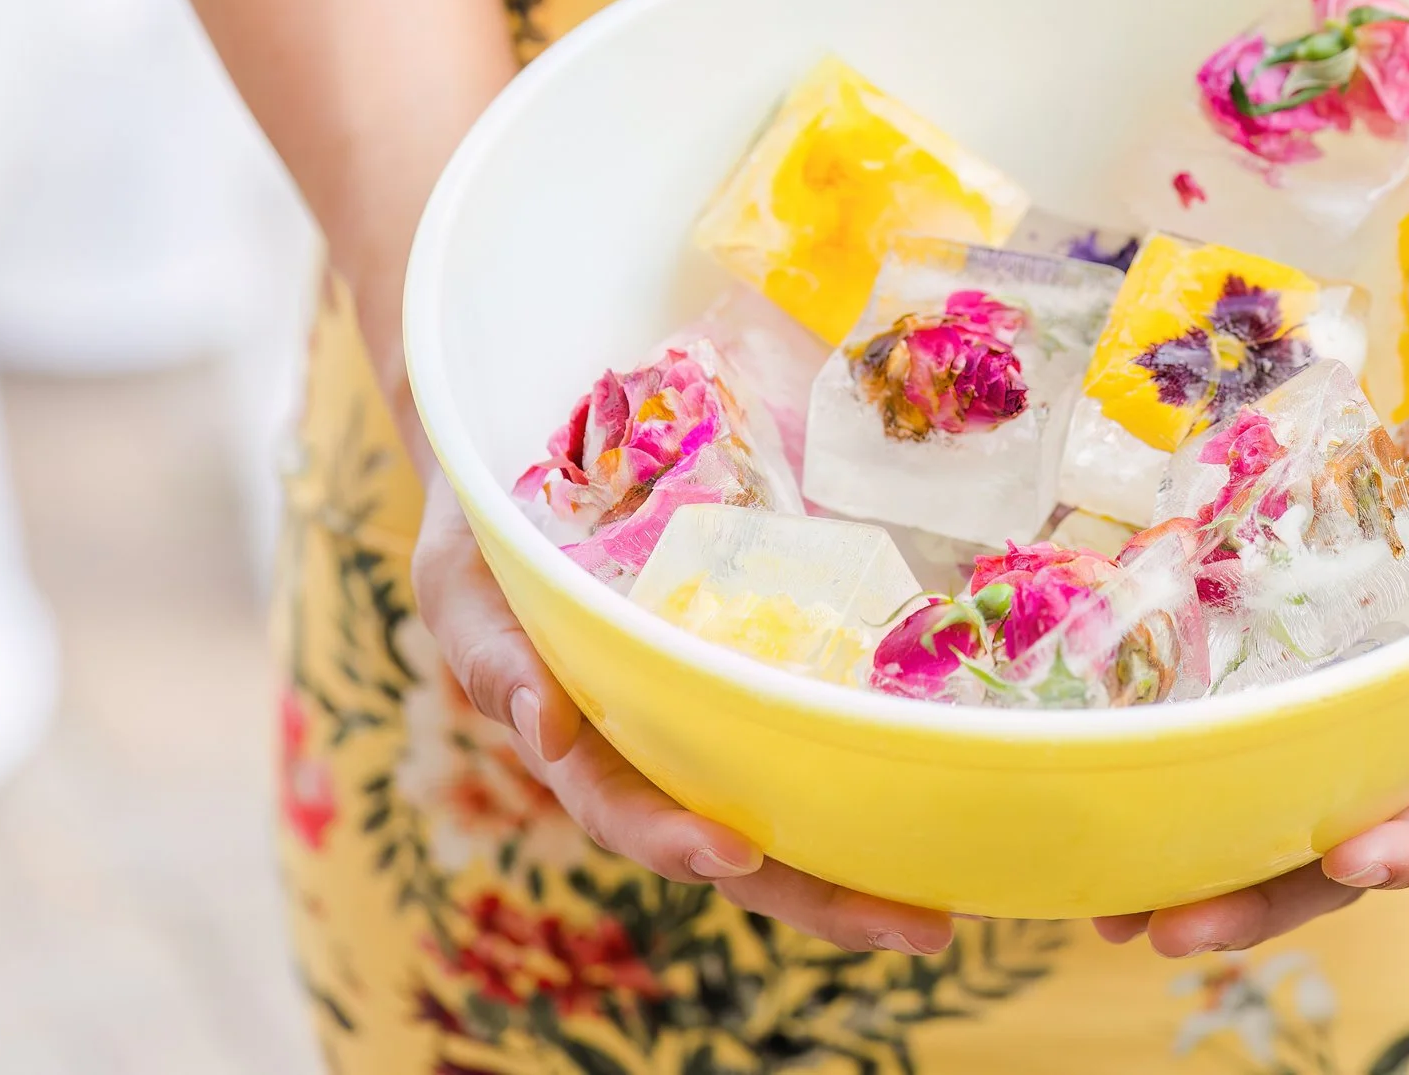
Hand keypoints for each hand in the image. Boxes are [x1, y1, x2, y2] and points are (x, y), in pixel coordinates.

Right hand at [408, 457, 953, 955]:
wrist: (523, 480)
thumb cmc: (484, 540)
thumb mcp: (460, 585)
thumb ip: (489, 655)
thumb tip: (543, 727)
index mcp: (581, 747)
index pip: (630, 812)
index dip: (677, 840)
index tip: (736, 852)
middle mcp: (655, 754)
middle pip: (738, 846)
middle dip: (824, 896)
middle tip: (919, 928)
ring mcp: (710, 724)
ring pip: (789, 808)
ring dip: (866, 857)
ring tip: (948, 898)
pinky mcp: (758, 678)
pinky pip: (814, 734)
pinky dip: (871, 771)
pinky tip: (944, 788)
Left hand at [1092, 499, 1408, 955]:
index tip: (1352, 861)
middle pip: (1354, 852)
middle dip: (1268, 900)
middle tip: (1180, 928)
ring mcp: (1369, 744)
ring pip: (1291, 832)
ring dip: (1214, 881)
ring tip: (1124, 917)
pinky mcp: (1309, 708)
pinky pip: (1253, 768)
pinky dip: (1191, 808)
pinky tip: (1121, 850)